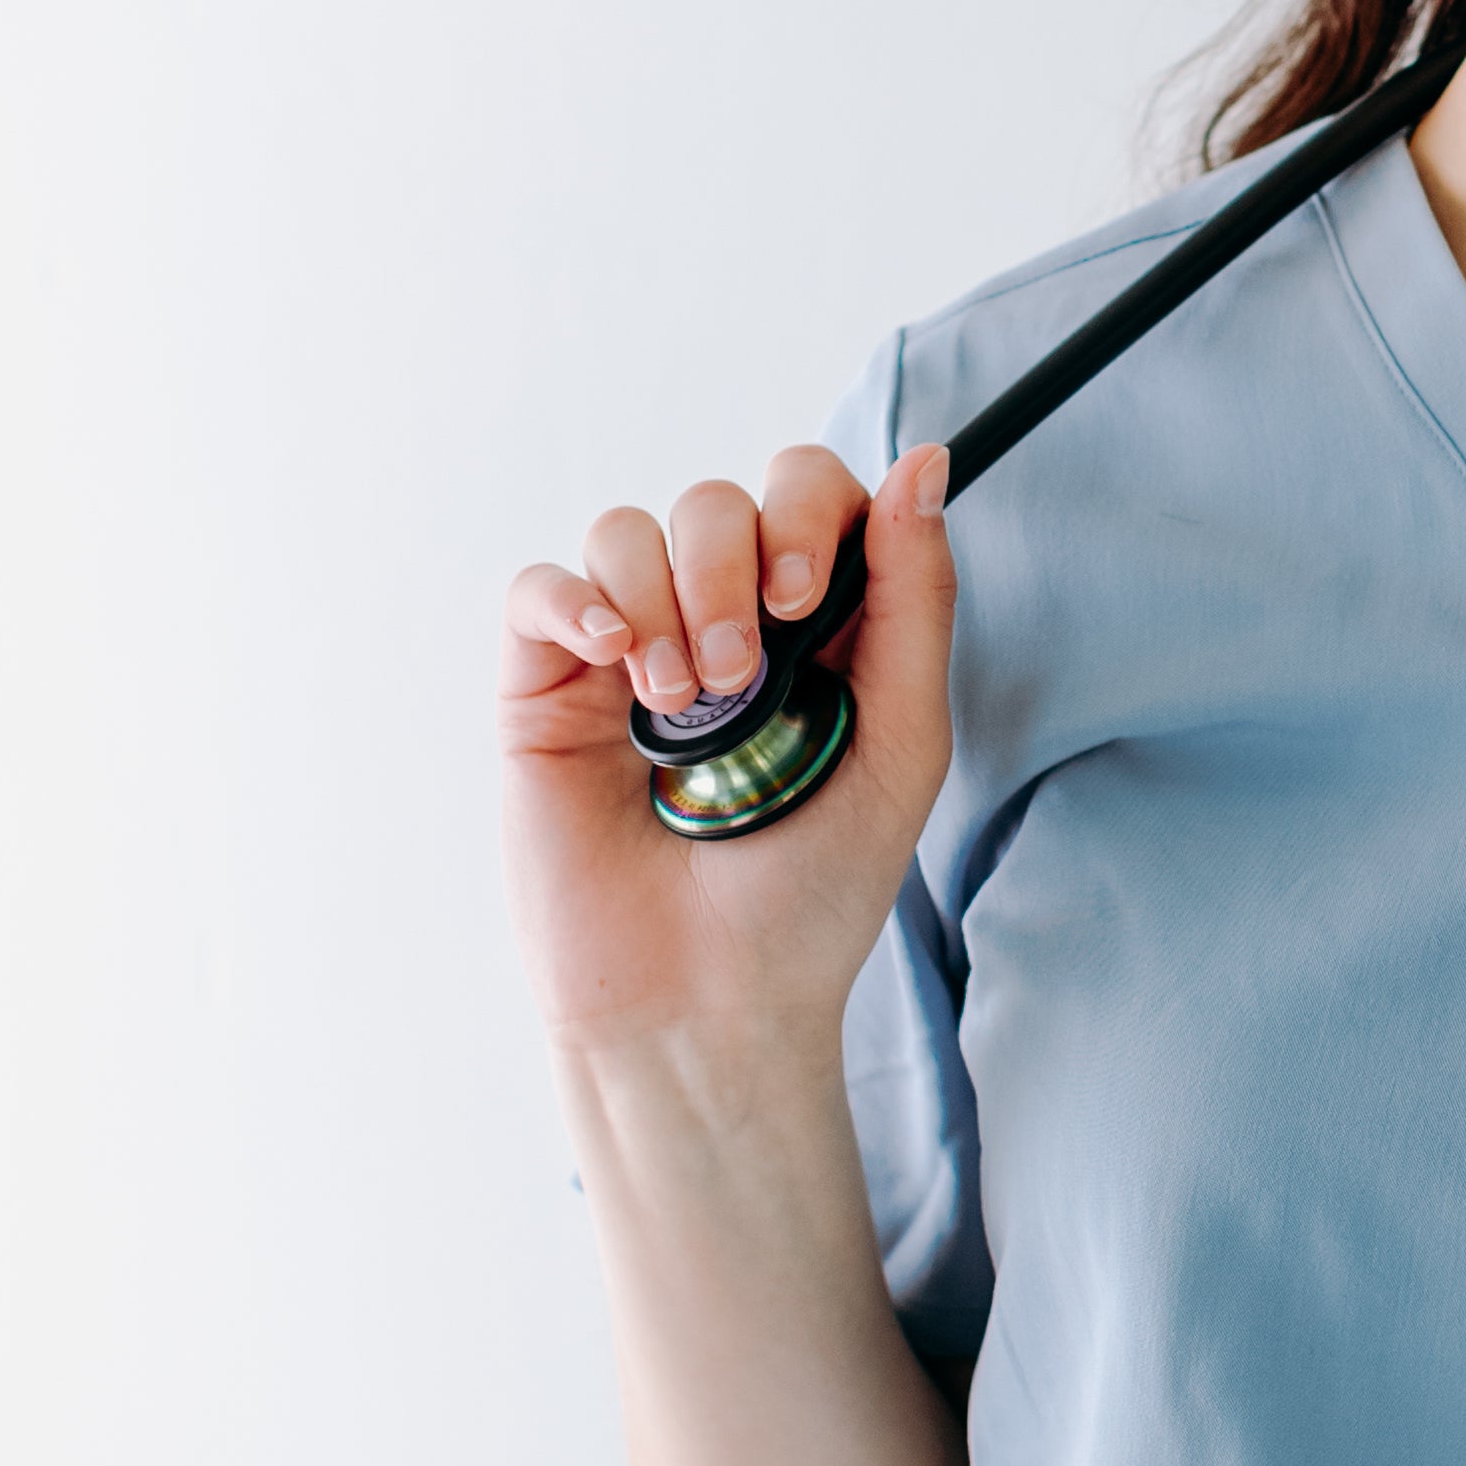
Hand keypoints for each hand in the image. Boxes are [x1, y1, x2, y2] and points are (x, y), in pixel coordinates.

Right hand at [499, 442, 956, 1072]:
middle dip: (729, 568)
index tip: (801, 597)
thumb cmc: (811, 894)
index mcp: (813, 628)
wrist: (707, 1005)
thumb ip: (916, 600)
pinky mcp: (546, 694)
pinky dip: (574, 602)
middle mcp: (720, 624)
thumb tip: (925, 459)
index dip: (805, 511)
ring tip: (681, 705)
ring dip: (661, 601)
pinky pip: (540, 589)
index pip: (807, 493)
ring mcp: (629, 655)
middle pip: (716, 500)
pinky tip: (613, 662)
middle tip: (740, 678)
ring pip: (629, 532)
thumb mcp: (901, 744)